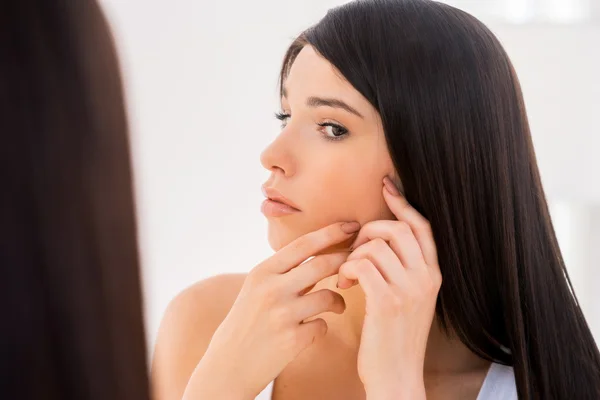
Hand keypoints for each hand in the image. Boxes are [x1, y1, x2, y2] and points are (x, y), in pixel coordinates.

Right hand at [194, 222, 359, 398]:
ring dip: (339, 301)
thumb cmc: (246, 323)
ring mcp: (282, 315)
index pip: (304, 244)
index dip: (332, 232)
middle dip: (345, 261)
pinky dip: (323, 326)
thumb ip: (284, 273)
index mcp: (262, 272)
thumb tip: (321, 255)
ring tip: (336, 305)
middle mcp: (271, 290)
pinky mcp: (292, 340)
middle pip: (322, 265)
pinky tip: (313, 330)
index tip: (352, 225)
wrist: (228, 366)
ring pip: (329, 297)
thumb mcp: (255, 289)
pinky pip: (323, 325)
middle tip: (357, 263)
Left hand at [337, 177, 441, 398]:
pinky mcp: (387, 302)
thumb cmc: (395, 337)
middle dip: (367, 232)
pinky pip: (362, 264)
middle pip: (396, 228)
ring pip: (375, 245)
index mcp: (433, 274)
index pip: (422, 226)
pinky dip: (347, 269)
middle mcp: (426, 277)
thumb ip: (403, 270)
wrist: (397, 376)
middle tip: (353, 250)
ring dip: (353, 255)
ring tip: (347, 275)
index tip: (386, 186)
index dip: (403, 203)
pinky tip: (344, 285)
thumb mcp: (409, 300)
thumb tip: (379, 242)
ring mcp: (409, 289)